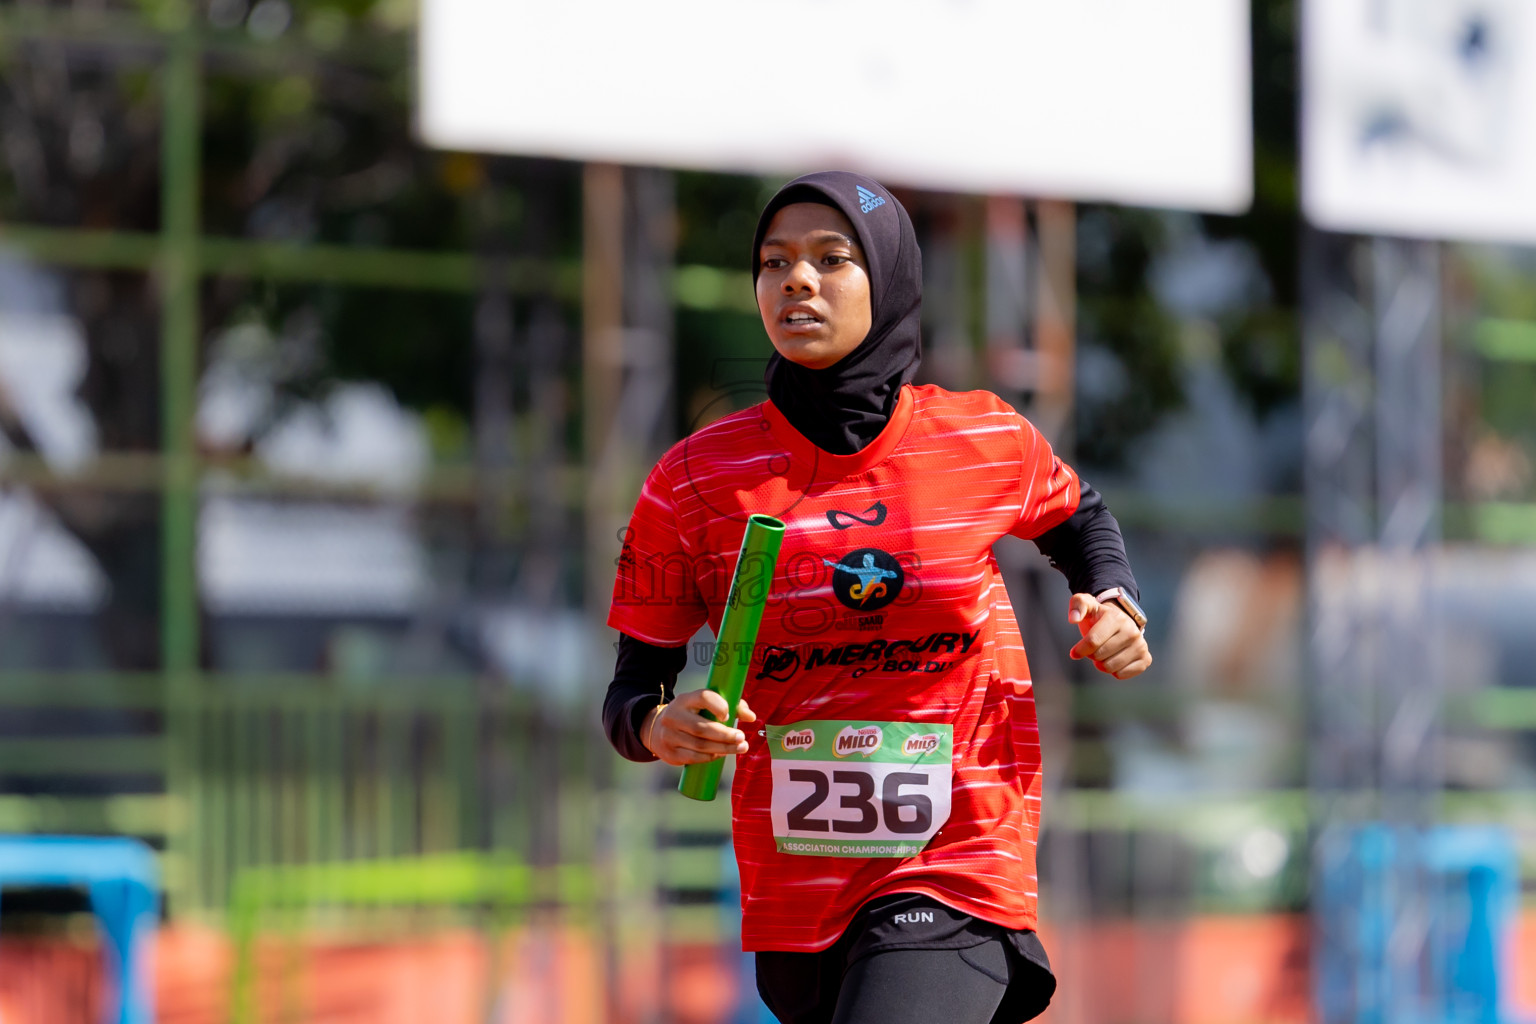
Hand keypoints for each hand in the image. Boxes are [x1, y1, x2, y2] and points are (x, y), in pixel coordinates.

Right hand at [641, 689, 757, 766]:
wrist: (657, 730)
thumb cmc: (692, 715)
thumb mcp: (705, 705)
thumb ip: (732, 706)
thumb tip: (751, 717)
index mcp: (684, 700)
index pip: (703, 698)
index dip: (718, 706)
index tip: (729, 715)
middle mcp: (673, 716)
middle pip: (701, 728)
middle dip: (725, 735)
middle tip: (742, 738)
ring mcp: (669, 736)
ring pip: (700, 745)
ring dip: (723, 749)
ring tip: (740, 748)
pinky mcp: (670, 753)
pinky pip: (694, 758)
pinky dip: (710, 757)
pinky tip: (721, 755)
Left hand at [1068, 593, 1151, 678]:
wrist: (1119, 623)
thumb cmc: (1098, 617)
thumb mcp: (1086, 604)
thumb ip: (1077, 605)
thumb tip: (1073, 619)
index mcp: (1116, 618)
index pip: (1092, 641)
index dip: (1080, 649)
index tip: (1075, 652)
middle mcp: (1132, 631)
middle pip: (1100, 656)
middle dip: (1091, 655)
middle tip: (1094, 648)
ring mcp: (1141, 645)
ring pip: (1110, 667)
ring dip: (1101, 664)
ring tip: (1103, 654)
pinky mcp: (1145, 659)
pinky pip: (1122, 675)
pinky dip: (1113, 671)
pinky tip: (1114, 659)